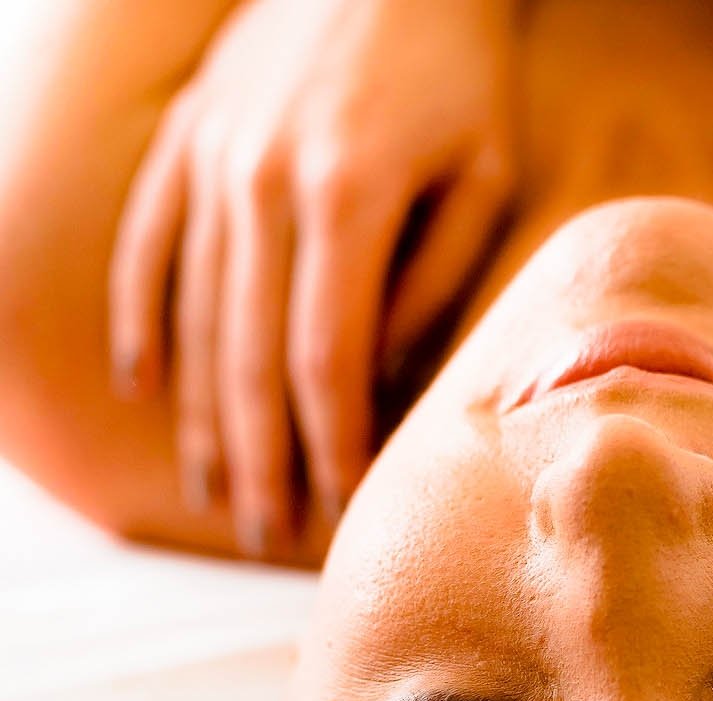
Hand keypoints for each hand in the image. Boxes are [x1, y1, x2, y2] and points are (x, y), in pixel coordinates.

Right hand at [108, 0, 516, 556]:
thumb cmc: (459, 66)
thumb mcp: (481, 173)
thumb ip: (434, 281)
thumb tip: (381, 378)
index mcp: (346, 198)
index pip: (326, 361)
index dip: (329, 445)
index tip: (337, 511)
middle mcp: (261, 184)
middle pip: (250, 356)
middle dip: (264, 458)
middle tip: (269, 535)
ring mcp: (212, 160)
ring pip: (197, 314)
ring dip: (204, 414)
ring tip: (218, 491)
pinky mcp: (186, 139)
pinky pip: (149, 245)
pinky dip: (143, 318)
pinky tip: (144, 386)